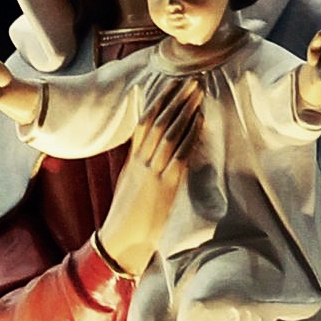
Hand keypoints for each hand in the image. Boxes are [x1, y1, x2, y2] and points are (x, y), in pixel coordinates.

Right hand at [95, 70, 201, 278]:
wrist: (121, 241)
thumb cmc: (127, 218)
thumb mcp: (129, 186)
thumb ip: (138, 167)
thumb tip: (147, 153)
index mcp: (132, 161)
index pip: (145, 123)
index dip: (159, 101)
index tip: (172, 84)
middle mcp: (142, 163)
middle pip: (158, 122)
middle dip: (175, 99)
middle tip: (191, 79)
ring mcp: (153, 173)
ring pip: (169, 133)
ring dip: (185, 110)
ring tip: (198, 91)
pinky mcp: (165, 186)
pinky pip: (179, 154)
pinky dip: (189, 134)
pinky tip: (199, 120)